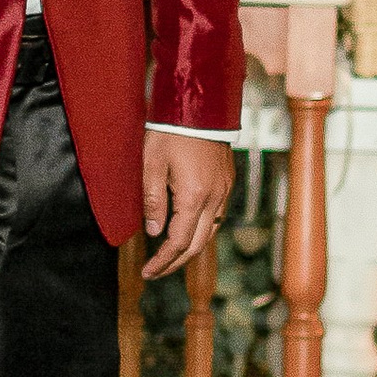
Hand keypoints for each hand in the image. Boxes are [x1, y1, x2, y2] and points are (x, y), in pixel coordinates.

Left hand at [142, 134, 232, 281]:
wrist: (200, 105)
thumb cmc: (170, 131)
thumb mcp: (151, 164)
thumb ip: (152, 201)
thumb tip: (153, 232)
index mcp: (193, 197)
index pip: (178, 242)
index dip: (162, 261)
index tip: (147, 272)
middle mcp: (214, 198)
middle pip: (197, 244)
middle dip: (175, 262)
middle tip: (156, 272)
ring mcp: (224, 190)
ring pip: (210, 232)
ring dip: (190, 248)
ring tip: (169, 256)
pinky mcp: (228, 182)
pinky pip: (217, 216)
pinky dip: (201, 230)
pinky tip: (188, 230)